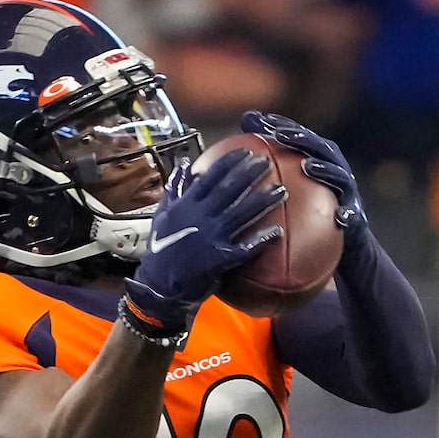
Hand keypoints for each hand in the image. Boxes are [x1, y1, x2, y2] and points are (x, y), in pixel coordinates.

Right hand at [125, 147, 285, 327]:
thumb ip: (174, 188)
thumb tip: (184, 164)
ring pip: (242, 213)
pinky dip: (260, 240)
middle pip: (230, 189)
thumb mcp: (162, 214)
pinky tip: (276, 231)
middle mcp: (200, 217)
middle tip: (266, 162)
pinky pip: (244, 248)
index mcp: (187, 205)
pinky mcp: (219, 258)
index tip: (246, 152)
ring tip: (280, 189)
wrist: (158, 285)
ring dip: (263, 200)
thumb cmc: (160, 249)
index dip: (230, 162)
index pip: (211, 177)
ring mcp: (211, 237)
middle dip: (250, 173)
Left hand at [242, 112, 363, 238]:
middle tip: (279, 134)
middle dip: (299, 137)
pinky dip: (346, 214)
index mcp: (312, 162)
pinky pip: (350, 215)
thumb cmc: (304, 223)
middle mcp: (332, 170)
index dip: (274, 125)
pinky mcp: (355, 216)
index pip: (292, 138)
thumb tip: (223, 174)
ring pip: (338, 174)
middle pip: (316, 147)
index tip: (252, 119)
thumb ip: (262, 186)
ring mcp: (346, 191)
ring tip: (308, 166)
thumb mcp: (281, 202)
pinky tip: (339, 216)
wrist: (342, 246)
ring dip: (324, 168)